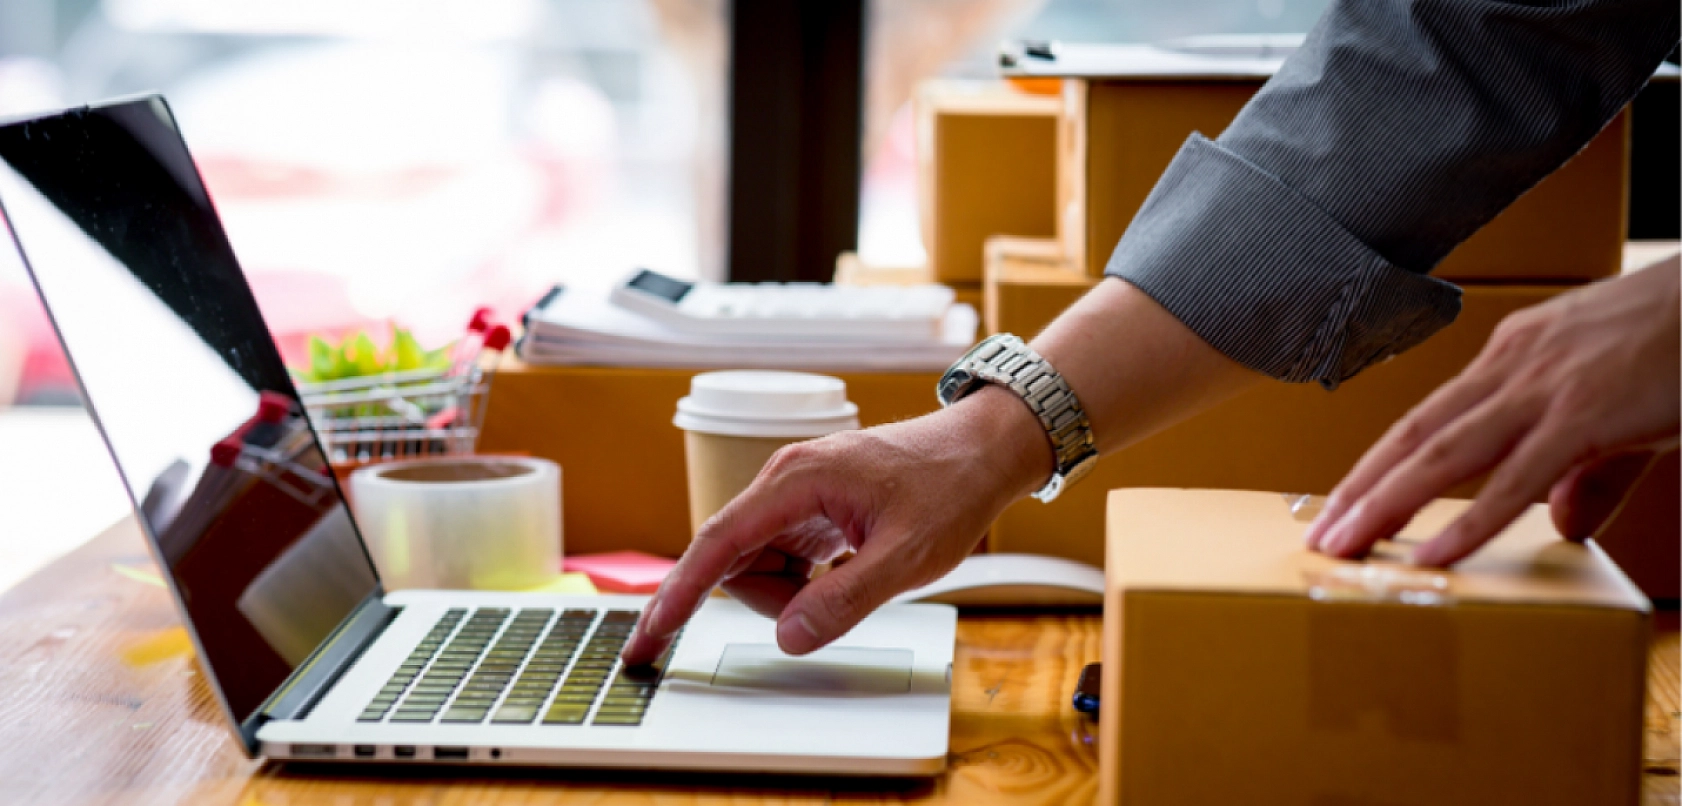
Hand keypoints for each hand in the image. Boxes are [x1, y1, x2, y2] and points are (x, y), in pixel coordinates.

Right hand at [620, 386, 1050, 664]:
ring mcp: (792, 496)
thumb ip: (845, 599)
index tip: (648, 636)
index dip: (678, 595)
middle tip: (846, 588)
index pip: (716, 544)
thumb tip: (789, 638)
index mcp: (796, 481)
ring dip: (793, 592)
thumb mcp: (907, 557)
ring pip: (755, 566)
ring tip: (857, 571)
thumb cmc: (949, 489)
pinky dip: (804, 581)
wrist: (981, 451)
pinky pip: (779, 560)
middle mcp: (783, 482)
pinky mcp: (805, 510)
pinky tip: (848, 567)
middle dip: (775, 599)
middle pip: (735, 563)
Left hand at [1306, 257, 1679, 565]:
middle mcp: (1513, 365)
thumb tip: (1565, 527)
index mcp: (1514, 357)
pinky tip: (1433, 552)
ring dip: (1386, 504)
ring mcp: (1544, 386)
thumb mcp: (1623, 407)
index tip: (1342, 504)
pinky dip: (1468, 519)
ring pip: (1443, 453)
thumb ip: (1588, 472)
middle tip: (1319, 538)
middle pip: (1414, 436)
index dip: (1378, 465)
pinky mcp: (1586, 413)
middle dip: (1360, 490)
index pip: (1426, 419)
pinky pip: (1514, 477)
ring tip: (1344, 547)